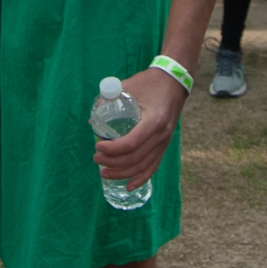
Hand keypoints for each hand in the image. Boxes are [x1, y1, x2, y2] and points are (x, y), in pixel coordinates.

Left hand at [93, 66, 187, 190]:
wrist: (174, 82)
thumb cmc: (150, 82)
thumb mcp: (128, 86)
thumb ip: (109, 100)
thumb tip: (92, 122)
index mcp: (154, 120)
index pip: (131, 143)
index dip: (113, 149)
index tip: (97, 146)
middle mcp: (161, 135)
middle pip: (136, 158)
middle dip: (113, 163)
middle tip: (96, 159)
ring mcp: (165, 142)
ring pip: (143, 166)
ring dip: (123, 173)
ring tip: (104, 173)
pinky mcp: (165, 144)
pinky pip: (154, 166)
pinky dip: (141, 178)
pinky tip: (129, 185)